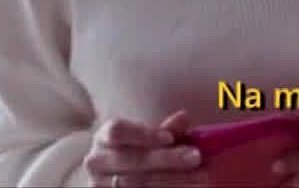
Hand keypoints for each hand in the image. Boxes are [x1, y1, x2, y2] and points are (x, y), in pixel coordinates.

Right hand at [83, 109, 207, 186]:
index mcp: (104, 138)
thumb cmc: (138, 152)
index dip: (143, 134)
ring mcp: (100, 185)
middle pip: (131, 160)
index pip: (118, 131)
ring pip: (137, 184)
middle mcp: (96, 162)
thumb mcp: (149, 138)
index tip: (170, 138)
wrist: (118, 176)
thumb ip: (166, 129)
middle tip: (196, 157)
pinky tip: (188, 187)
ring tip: (201, 175)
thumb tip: (184, 118)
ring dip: (173, 180)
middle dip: (167, 159)